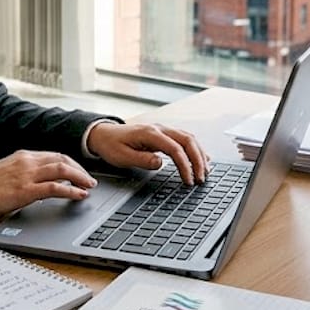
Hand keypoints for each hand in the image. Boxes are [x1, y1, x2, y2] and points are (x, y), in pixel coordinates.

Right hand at [0, 150, 96, 222]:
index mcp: (21, 156)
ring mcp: (26, 175)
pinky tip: (80, 195)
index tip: (79, 172)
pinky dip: (72, 190)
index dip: (70, 164)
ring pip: (63, 169)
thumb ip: (22, 176)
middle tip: (90, 180)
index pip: (53, 155)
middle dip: (79, 169)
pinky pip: (56, 187)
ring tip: (89, 186)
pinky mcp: (25, 191)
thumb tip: (38, 188)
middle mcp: (26, 161)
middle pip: (62, 159)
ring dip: (80, 177)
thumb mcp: (5, 175)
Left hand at [87, 122, 208, 184]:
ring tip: (205, 171)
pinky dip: (195, 148)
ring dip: (199, 154)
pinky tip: (201, 158)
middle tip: (202, 178)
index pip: (175, 149)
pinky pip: (184, 138)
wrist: (104, 134)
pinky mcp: (163, 133)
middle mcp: (159, 128)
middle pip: (187, 141)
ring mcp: (163, 129)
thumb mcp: (122, 156)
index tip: (188, 180)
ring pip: (189, 138)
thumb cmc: (111, 145)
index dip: (185, 165)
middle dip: (198, 160)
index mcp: (150, 133)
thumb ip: (142, 160)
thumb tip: (160, 163)